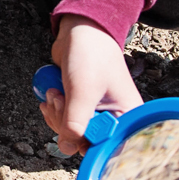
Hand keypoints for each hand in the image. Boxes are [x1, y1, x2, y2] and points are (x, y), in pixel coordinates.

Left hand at [38, 14, 142, 155]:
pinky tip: (53, 95)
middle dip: (65, 123)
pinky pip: (63, 123)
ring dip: (57, 114)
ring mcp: (96, 114)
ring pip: (70, 133)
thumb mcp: (82, 91)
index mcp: (126, 116)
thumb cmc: (90, 56)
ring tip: (57, 93)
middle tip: (62, 100)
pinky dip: (54, 111)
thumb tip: (67, 148)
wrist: (81, 31)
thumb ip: (75, 122)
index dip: (85, 142)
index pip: (107, 148)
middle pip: (84, 142)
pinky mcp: (81, 109)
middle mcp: (114, 119)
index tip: (71, 127)